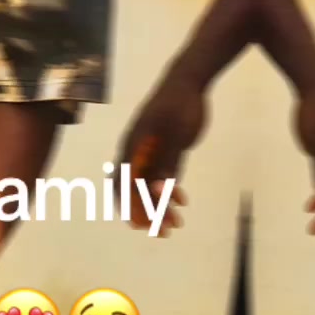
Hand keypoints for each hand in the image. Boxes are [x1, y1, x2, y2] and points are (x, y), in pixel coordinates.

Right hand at [115, 67, 205, 234]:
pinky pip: (161, 176)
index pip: (126, 184)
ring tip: (176, 224)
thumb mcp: (177, 134)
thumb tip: (158, 192)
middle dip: (147, 212)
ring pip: (149, 184)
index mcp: (134, 146)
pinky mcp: (163, 150)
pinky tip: (181, 201)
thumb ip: (168, 163)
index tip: (143, 226)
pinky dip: (168, 191)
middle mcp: (137, 151)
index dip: (132, 206)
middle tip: (163, 232)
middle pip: (135, 188)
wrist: (188, 82)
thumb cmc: (179, 105)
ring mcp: (150, 151)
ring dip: (160, 205)